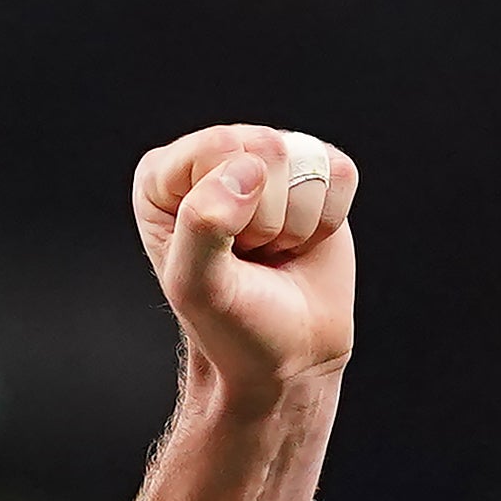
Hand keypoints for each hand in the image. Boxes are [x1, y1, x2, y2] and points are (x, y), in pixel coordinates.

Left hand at [132, 123, 357, 403]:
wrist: (284, 354)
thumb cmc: (230, 324)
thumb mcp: (198, 287)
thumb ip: (202, 226)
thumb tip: (244, 169)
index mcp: (161, 177)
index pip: (217, 146)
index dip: (231, 204)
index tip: (221, 249)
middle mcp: (211, 159)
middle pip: (267, 147)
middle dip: (267, 216)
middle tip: (248, 255)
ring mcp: (264, 162)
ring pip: (307, 159)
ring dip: (297, 221)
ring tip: (271, 251)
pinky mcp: (312, 173)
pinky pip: (339, 173)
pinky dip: (327, 218)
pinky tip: (300, 243)